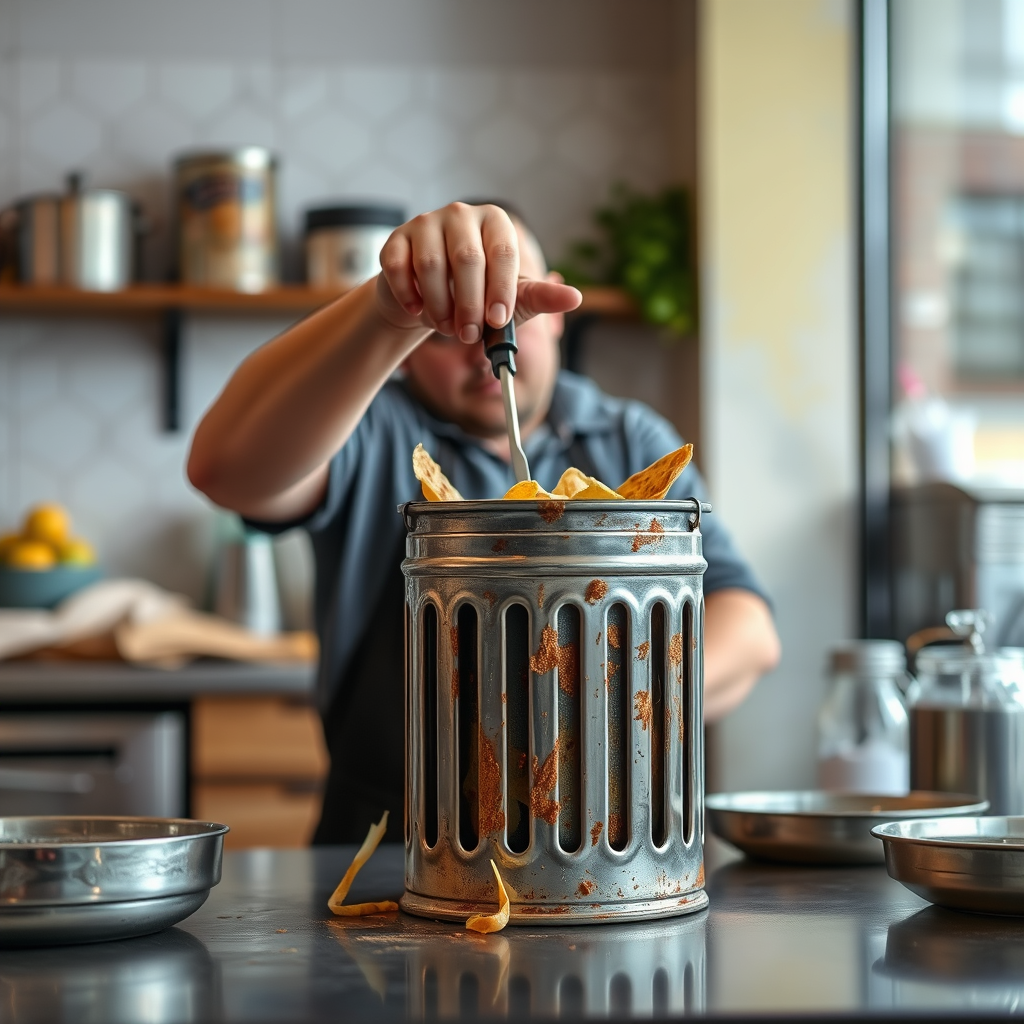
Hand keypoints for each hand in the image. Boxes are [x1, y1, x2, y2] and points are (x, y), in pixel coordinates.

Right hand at [375, 202, 581, 341]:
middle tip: (469, 335)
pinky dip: (409, 296)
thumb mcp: (513, 301)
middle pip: (466, 259)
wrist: (430, 302)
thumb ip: (541, 298)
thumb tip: (575, 298)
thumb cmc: (478, 298)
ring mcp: (426, 222)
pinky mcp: (396, 238)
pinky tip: (418, 311)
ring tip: (447, 326)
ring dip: (439, 306)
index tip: (498, 321)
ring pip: (431, 266)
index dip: (500, 290)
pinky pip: (398, 268)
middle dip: (469, 305)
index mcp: (496, 222)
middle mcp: (462, 214)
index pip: (502, 252)